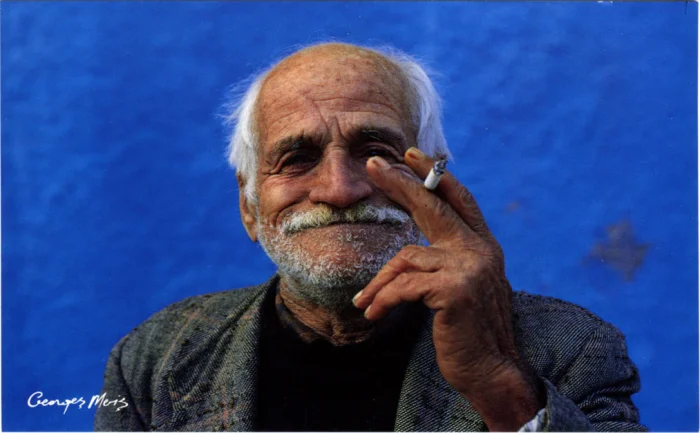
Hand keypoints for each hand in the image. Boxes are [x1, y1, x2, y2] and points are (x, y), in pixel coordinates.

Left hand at [354, 147, 543, 429]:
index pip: (458, 199)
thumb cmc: (470, 332)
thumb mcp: (463, 288)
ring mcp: (470, 267)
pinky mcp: (454, 289)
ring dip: (380, 284)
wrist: (492, 372)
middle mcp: (480, 250)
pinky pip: (403, 286)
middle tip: (372, 164)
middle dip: (400, 183)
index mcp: (484, 246)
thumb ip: (449, 261)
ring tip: (366, 304)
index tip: (410, 155)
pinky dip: (383, 300)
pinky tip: (374, 314)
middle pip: (433, 205)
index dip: (434, 175)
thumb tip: (413, 252)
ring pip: (406, 258)